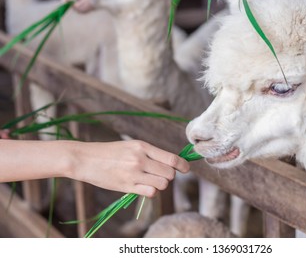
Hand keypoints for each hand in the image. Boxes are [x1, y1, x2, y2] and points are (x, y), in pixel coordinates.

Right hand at [69, 140, 189, 196]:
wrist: (85, 159)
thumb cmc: (109, 152)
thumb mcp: (131, 146)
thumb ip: (149, 154)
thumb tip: (170, 163)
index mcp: (142, 146)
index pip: (171, 158)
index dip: (183, 165)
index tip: (186, 169)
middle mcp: (140, 159)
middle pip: (169, 173)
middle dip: (169, 176)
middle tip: (159, 175)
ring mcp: (133, 173)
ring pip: (162, 184)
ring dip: (160, 185)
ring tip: (149, 181)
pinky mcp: (126, 186)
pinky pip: (150, 193)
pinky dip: (150, 191)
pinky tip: (142, 187)